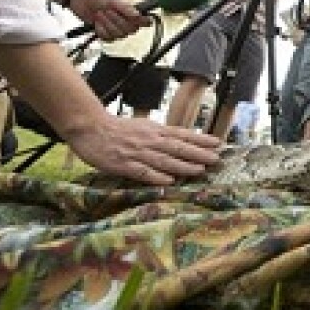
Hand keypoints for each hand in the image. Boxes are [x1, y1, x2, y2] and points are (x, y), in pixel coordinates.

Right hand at [64, 115, 222, 185]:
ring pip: (163, 160)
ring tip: (200, 170)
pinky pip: (142, 172)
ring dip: (183, 165)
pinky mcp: (123, 164)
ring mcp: (137, 153)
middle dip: (198, 153)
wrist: (91, 128)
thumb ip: (162, 135)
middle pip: (178, 147)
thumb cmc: (119, 129)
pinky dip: (156, 176)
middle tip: (216, 159)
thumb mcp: (144, 127)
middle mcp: (150, 140)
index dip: (201, 139)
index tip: (218, 143)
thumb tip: (183, 140)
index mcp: (156, 130)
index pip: (183, 134)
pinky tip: (169, 182)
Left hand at [70, 0, 149, 40]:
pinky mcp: (105, 34)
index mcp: (130, 12)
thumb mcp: (113, 0)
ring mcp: (115, 29)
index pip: (142, 22)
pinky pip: (107, 37)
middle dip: (115, 20)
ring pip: (117, 34)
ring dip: (106, 23)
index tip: (138, 19)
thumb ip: (127, 9)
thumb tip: (141, 17)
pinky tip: (96, 21)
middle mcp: (125, 22)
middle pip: (128, 30)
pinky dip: (100, 29)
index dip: (141, 22)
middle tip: (107, 10)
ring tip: (99, 13)